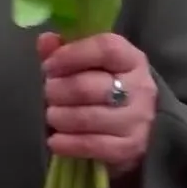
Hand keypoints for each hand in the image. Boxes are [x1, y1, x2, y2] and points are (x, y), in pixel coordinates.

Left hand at [39, 32, 157, 180]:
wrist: (138, 126)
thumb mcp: (91, 64)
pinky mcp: (131, 147)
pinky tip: (55, 140)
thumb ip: (65, 50)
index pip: (106, 49)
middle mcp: (140, 88)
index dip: (72, 55)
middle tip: (48, 93)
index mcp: (131, 59)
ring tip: (52, 115)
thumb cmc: (106, 87)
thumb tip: (45, 40)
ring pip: (86, 117)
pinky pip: (92, 145)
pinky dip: (67, 144)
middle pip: (87, 87)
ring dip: (59, 117)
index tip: (49, 66)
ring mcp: (138, 120)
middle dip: (57, 91)